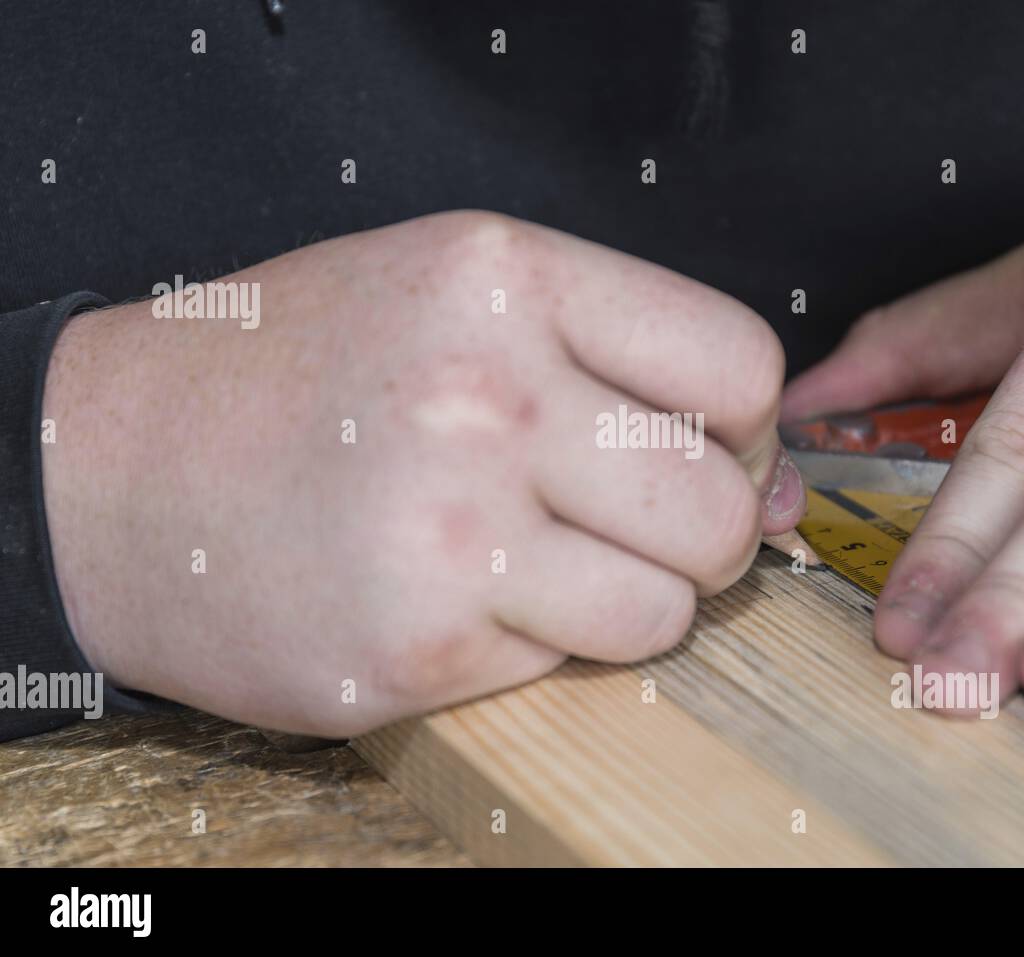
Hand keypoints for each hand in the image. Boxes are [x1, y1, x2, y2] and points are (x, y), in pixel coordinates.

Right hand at [42, 211, 803, 735]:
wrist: (113, 470)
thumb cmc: (297, 378)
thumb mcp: (451, 299)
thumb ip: (619, 363)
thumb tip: (776, 481)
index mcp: (503, 278)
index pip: (738, 362)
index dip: (747, 424)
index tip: (708, 448)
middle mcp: (484, 394)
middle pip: (721, 503)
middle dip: (709, 531)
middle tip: (642, 527)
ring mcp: (449, 529)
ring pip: (668, 607)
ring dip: (638, 601)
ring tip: (557, 567)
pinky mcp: (418, 645)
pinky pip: (577, 662)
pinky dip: (553, 643)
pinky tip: (478, 602)